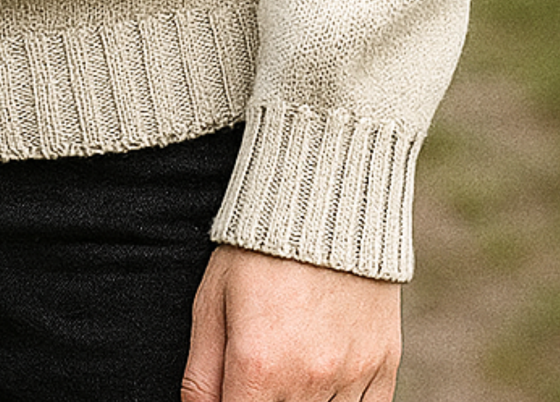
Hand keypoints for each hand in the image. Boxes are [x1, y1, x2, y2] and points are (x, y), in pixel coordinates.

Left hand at [182, 245, 401, 401]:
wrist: (324, 203)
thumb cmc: (257, 251)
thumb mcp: (211, 301)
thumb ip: (201, 374)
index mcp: (258, 365)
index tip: (235, 387)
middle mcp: (307, 379)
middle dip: (264, 398)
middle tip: (262, 371)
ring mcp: (350, 377)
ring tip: (289, 364)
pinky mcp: (383, 368)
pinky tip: (323, 380)